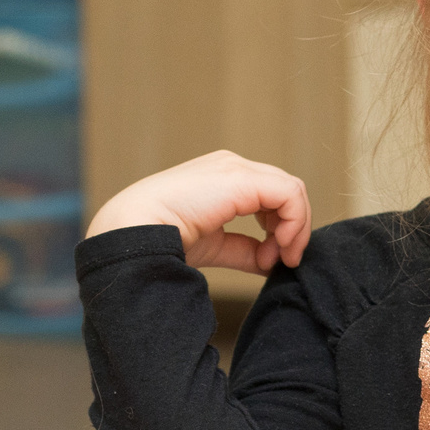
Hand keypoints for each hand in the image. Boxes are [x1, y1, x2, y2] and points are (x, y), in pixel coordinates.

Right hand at [86, 149, 311, 273]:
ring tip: (282, 256)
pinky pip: (289, 194)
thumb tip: (272, 262)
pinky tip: (280, 246)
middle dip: (292, 228)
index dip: (281, 228)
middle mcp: (230, 167)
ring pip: (291, 190)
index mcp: (221, 178)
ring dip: (295, 227)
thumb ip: (244, 249)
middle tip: (286, 260)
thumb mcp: (213, 245)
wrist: (133, 234)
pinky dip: (294, 222)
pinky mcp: (241, 177)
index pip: (270, 195)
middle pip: (284, 192)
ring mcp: (235, 168)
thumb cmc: (162, 241)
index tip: (271, 261)